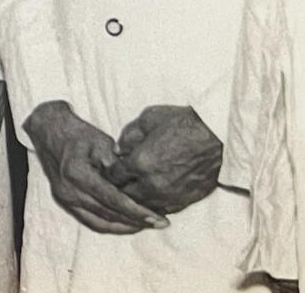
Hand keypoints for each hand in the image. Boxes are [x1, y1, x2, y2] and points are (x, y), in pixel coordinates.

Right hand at [23, 100, 166, 233]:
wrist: (48, 130)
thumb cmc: (77, 133)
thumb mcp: (101, 142)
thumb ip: (118, 166)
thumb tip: (138, 187)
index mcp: (76, 173)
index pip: (113, 200)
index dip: (138, 212)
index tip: (159, 219)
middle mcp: (68, 190)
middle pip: (108, 214)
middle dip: (136, 221)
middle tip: (160, 222)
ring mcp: (64, 198)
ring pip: (100, 223)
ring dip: (125, 226)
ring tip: (147, 224)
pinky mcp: (64, 201)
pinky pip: (90, 221)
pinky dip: (110, 225)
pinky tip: (127, 223)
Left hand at [105, 105, 222, 215]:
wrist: (219, 136)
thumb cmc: (182, 123)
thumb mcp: (148, 119)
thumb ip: (128, 136)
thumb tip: (118, 150)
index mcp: (140, 163)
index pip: (113, 176)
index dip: (108, 171)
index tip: (108, 168)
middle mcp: (153, 184)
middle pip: (125, 195)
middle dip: (119, 187)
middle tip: (119, 180)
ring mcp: (170, 195)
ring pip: (144, 206)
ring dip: (137, 199)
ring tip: (134, 189)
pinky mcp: (186, 200)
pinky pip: (164, 209)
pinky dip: (155, 204)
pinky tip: (153, 196)